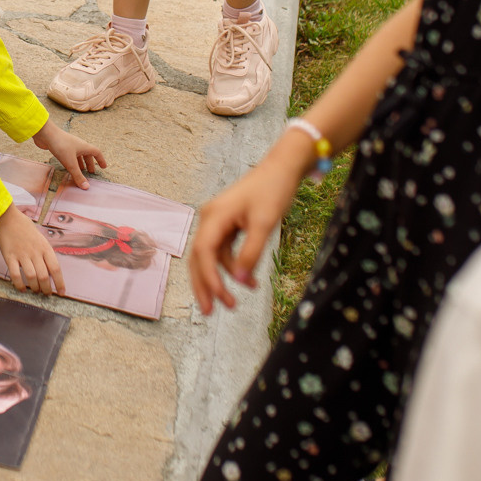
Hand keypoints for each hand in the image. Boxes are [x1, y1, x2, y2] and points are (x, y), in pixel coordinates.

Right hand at [0, 205, 64, 295]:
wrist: (7, 219)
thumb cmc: (25, 229)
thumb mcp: (41, 239)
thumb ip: (45, 254)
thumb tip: (51, 272)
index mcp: (45, 247)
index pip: (56, 268)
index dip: (60, 283)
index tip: (61, 292)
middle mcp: (35, 252)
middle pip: (44, 276)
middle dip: (46, 289)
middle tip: (46, 294)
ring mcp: (22, 255)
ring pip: (31, 277)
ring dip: (35, 288)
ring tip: (35, 291)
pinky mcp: (9, 257)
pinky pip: (15, 275)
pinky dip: (19, 285)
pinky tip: (22, 288)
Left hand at [33, 120, 105, 187]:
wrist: (45, 134)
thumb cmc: (61, 145)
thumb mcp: (70, 163)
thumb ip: (78, 175)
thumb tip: (86, 187)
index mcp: (84, 146)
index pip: (96, 153)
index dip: (101, 160)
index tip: (103, 167)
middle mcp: (78, 145)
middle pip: (87, 155)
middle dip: (89, 164)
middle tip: (90, 173)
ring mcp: (69, 146)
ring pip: (78, 155)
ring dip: (80, 163)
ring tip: (80, 171)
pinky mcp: (61, 147)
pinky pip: (69, 156)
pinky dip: (71, 162)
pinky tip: (68, 167)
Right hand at [187, 148, 302, 313]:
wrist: (282, 168)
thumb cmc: (273, 190)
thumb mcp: (265, 224)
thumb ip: (252, 254)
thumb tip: (242, 281)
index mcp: (214, 216)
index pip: (203, 252)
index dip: (209, 278)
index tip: (220, 299)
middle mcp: (210, 219)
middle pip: (199, 258)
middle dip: (204, 286)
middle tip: (209, 313)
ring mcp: (217, 222)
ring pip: (210, 258)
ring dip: (221, 280)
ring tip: (233, 303)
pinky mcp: (227, 225)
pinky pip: (223, 252)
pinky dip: (232, 268)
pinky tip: (248, 281)